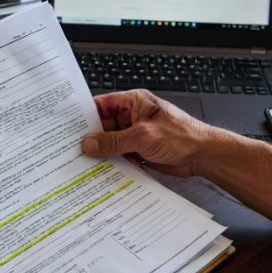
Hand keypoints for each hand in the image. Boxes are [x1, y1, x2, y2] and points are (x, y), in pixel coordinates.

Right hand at [82, 89, 215, 176]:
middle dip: (91, 137)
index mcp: (134, 102)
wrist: (203, 156)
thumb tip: (90, 143)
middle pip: (103, 126)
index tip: (68, 125)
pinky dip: (111, 162)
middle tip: (72, 148)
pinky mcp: (138, 151)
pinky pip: (119, 155)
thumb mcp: (143, 136)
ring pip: (110, 143)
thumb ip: (114, 141)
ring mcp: (135, 135)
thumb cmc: (182, 136)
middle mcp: (132, 117)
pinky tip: (100, 170)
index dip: (85, 114)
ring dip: (101, 152)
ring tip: (82, 162)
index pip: (102, 104)